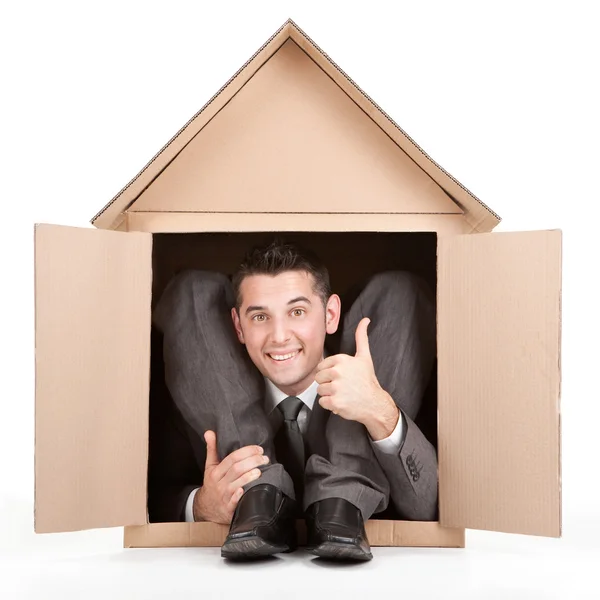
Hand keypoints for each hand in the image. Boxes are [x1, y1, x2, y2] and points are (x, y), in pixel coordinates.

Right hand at [193, 430, 268, 523]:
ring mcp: (223, 496)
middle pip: (236, 469)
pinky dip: (239, 496)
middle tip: (264, 458)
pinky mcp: (228, 509)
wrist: (205, 507)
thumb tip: (209, 432)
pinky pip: (233, 502)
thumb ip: (212, 449)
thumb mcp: (209, 467)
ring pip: (237, 484)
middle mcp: (219, 483)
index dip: (246, 452)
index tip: (259, 449)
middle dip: (252, 462)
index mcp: (215, 472)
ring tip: (260, 470)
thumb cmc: (212, 484)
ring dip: (249, 477)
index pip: (232, 458)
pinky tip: (246, 490)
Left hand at [315, 317, 398, 439]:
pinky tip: (341, 402)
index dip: (330, 373)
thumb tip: (365, 320)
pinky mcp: (335, 402)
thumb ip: (361, 337)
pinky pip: (322, 402)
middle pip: (318, 378)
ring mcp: (336, 388)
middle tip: (343, 386)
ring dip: (329, 394)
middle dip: (328, 383)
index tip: (342, 376)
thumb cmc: (367, 380)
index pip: (321, 366)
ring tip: (343, 394)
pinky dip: (330, 405)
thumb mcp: (364, 357)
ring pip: (320, 390)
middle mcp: (338, 372)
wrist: (374, 403)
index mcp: (341, 360)